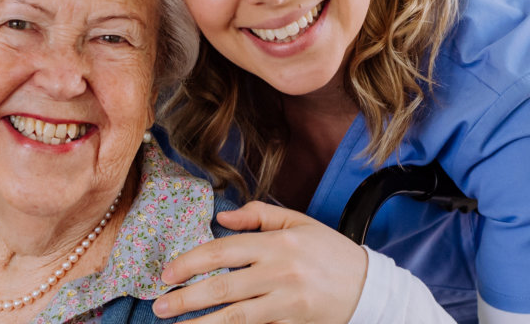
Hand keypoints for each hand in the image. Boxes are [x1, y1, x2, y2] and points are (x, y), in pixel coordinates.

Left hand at [152, 201, 365, 323]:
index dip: (191, 262)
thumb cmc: (330, 253)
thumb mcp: (300, 222)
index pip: (224, 251)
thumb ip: (260, 215)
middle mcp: (281, 273)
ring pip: (235, 318)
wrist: (370, 288)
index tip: (167, 273)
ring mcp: (288, 304)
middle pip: (223, 287)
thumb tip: (222, 217)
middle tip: (159, 305)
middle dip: (185, 298)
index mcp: (279, 243)